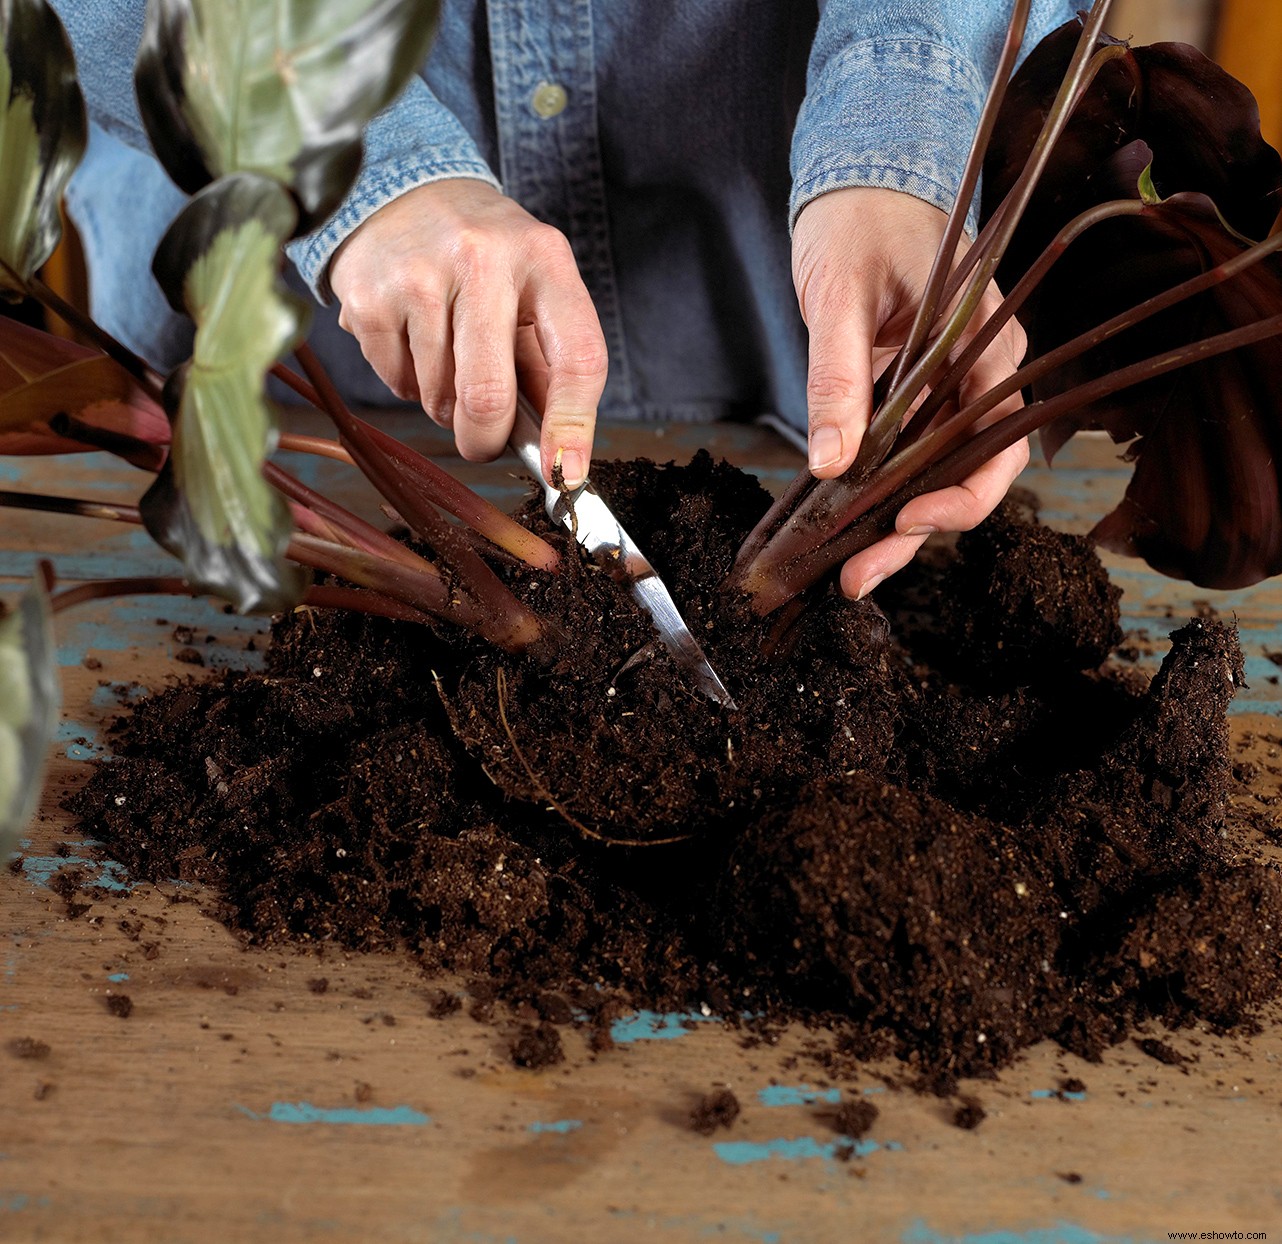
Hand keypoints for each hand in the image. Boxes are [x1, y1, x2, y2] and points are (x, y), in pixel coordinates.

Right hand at [329, 179, 607, 487]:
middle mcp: (484, 258)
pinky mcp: (370, 297)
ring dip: (444, 405)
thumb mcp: (532, 290)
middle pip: (489, 397)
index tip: (567, 473)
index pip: (577, 357)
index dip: (573, 426)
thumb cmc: (483, 258)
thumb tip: (560, 456)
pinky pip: (397, 383)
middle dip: (485, 441)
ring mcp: (420, 275)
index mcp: (544, 259)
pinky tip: (412, 339)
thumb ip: (548, 368)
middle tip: (482, 443)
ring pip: (439, 398)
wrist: (400, 191)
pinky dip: (408, 382)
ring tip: (445, 356)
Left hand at [792, 186, 1028, 598]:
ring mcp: (943, 389)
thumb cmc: (858, 220)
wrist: (854, 183)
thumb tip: (833, 463)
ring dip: (893, 526)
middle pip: (964, 476)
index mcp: (986, 344)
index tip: (909, 520)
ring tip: (847, 572)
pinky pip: (902, 455)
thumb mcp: (841, 295)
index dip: (964, 496)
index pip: (998, 441)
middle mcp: (977, 375)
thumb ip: (840, 374)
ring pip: (932, 475)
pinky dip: (875, 493)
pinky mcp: (909, 397)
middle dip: (915, 533)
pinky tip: (843, 527)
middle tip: (857, 577)